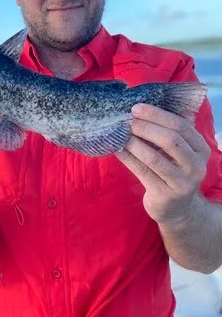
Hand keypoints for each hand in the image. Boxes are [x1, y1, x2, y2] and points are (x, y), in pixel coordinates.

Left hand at [115, 103, 210, 223]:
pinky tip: (117, 149)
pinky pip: (141, 171)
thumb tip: (138, 111)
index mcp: (200, 149)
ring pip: (153, 157)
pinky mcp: (165, 195)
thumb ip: (166, 133)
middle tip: (127, 121)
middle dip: (145, 127)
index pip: (181, 125)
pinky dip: (127, 157)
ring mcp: (182, 183)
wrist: (178, 208)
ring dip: (133, 143)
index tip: (137, 108)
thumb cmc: (173, 171)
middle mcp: (196, 166)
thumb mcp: (178, 152)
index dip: (157, 115)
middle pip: (170, 140)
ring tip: (120, 134)